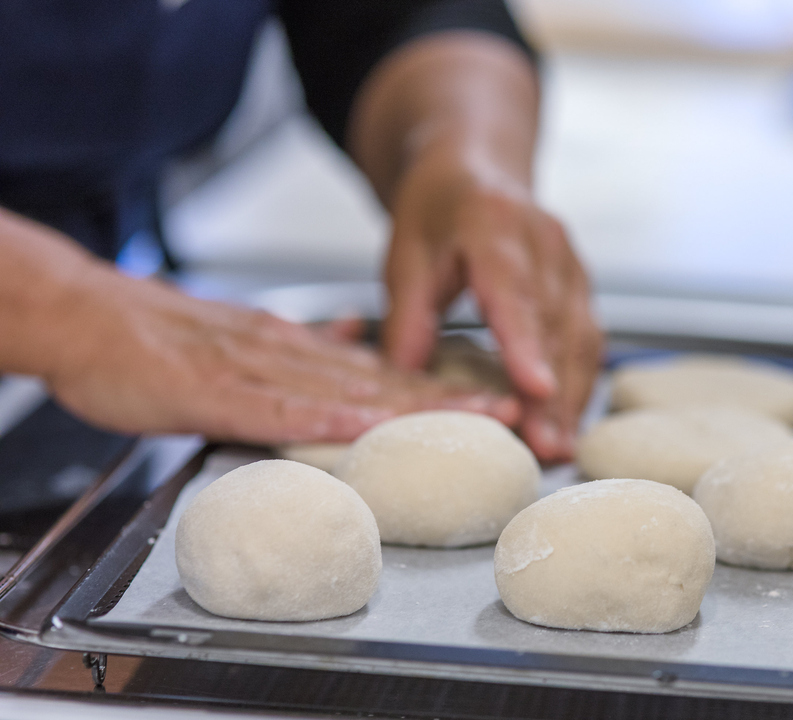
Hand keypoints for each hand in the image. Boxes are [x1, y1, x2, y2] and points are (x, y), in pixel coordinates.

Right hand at [43, 266, 518, 443]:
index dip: (443, 388)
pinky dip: (329, 419)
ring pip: (353, 391)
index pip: (385, 373)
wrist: (89, 320)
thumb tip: (352, 337)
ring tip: (479, 413)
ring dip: (419, 405)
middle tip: (516, 407)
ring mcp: (261, 374)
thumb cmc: (158, 343)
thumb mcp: (246, 337)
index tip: (496, 397)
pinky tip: (371, 428)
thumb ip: (303, 345)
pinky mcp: (220, 394)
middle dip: (455, 397)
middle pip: (387, 382)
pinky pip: (282, 409)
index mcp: (301, 352)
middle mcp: (295, 358)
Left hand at [381, 149, 601, 462]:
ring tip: (559, 449)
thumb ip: (407, 318)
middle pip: (556, 325)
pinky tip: (568, 421)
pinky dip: (580, 382)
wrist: (477, 165)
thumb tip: (402, 382)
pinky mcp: (582, 283)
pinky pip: (587, 338)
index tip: (536, 388)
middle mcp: (545, 242)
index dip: (526, 343)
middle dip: (555, 392)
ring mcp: (571, 262)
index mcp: (494, 225)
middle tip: (547, 448)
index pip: (514, 291)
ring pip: (581, 337)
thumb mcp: (405, 254)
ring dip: (573, 396)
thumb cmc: (437, 209)